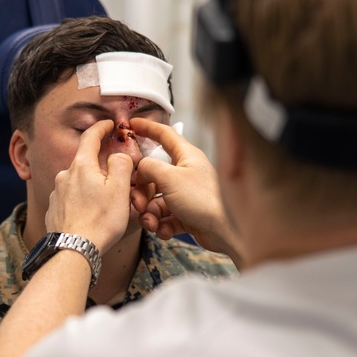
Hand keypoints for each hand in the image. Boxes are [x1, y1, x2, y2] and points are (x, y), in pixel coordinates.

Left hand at [45, 119, 134, 253]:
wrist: (73, 250)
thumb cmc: (100, 221)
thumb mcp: (120, 189)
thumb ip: (121, 164)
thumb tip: (117, 156)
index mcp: (81, 166)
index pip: (90, 137)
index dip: (101, 127)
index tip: (108, 124)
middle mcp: (64, 176)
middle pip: (85, 164)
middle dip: (100, 169)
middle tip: (116, 182)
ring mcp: (56, 194)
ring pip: (78, 184)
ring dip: (91, 189)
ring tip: (105, 208)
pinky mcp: (53, 211)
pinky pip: (70, 200)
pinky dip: (81, 204)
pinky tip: (90, 217)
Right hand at [129, 119, 238, 258]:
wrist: (225, 231)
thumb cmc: (204, 200)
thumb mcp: (170, 178)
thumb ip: (149, 167)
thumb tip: (139, 167)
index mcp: (186, 156)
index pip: (165, 135)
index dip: (147, 128)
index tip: (132, 125)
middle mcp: (186, 173)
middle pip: (153, 176)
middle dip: (142, 192)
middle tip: (138, 204)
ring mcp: (186, 194)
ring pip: (157, 200)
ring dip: (150, 213)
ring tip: (152, 223)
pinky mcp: (187, 214)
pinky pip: (166, 217)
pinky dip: (162, 225)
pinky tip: (164, 231)